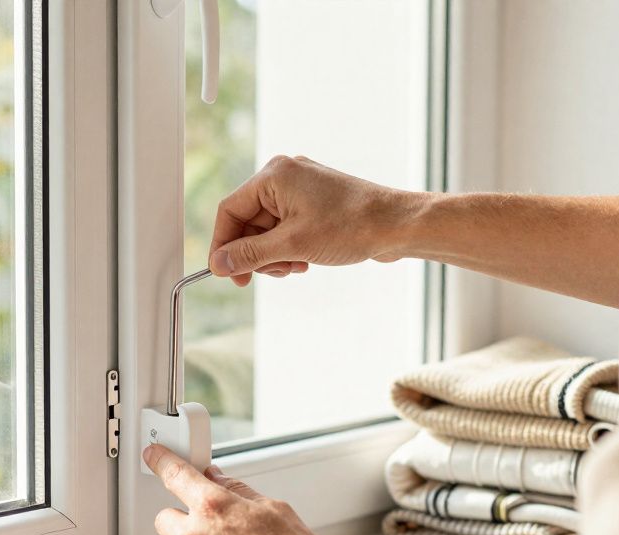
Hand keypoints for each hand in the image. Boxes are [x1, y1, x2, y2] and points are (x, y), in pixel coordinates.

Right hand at [208, 155, 429, 285]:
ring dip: (273, 255)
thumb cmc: (352, 226)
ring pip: (266, 229)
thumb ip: (251, 254)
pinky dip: (288, 248)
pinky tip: (304, 261)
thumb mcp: (293, 245)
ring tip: (294, 267)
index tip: (225, 272)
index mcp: (274, 176)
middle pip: (247, 222)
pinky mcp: (314, 204)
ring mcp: (301, 190)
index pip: (229, 210)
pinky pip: (286, 228)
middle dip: (255, 253)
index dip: (223, 244)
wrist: (398, 225)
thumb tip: (220, 263)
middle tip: (268, 274)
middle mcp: (284, 177)